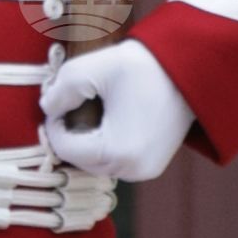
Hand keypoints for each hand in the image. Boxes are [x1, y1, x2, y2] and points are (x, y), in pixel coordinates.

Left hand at [40, 39, 197, 183]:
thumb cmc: (143, 66)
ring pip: (97, 164)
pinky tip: (108, 120)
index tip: (58, 102)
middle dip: (70, 136)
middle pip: (80, 161)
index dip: (54, 125)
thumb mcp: (93, 68)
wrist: (190, 69)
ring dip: (87, 142)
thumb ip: (61, 89)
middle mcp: (131, 170)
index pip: (65, 150)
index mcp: (116, 152)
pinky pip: (116, 162)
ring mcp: (145, 171)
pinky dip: (106, 146)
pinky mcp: (153, 166)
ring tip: (90, 112)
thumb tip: (47, 108)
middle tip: (69, 106)